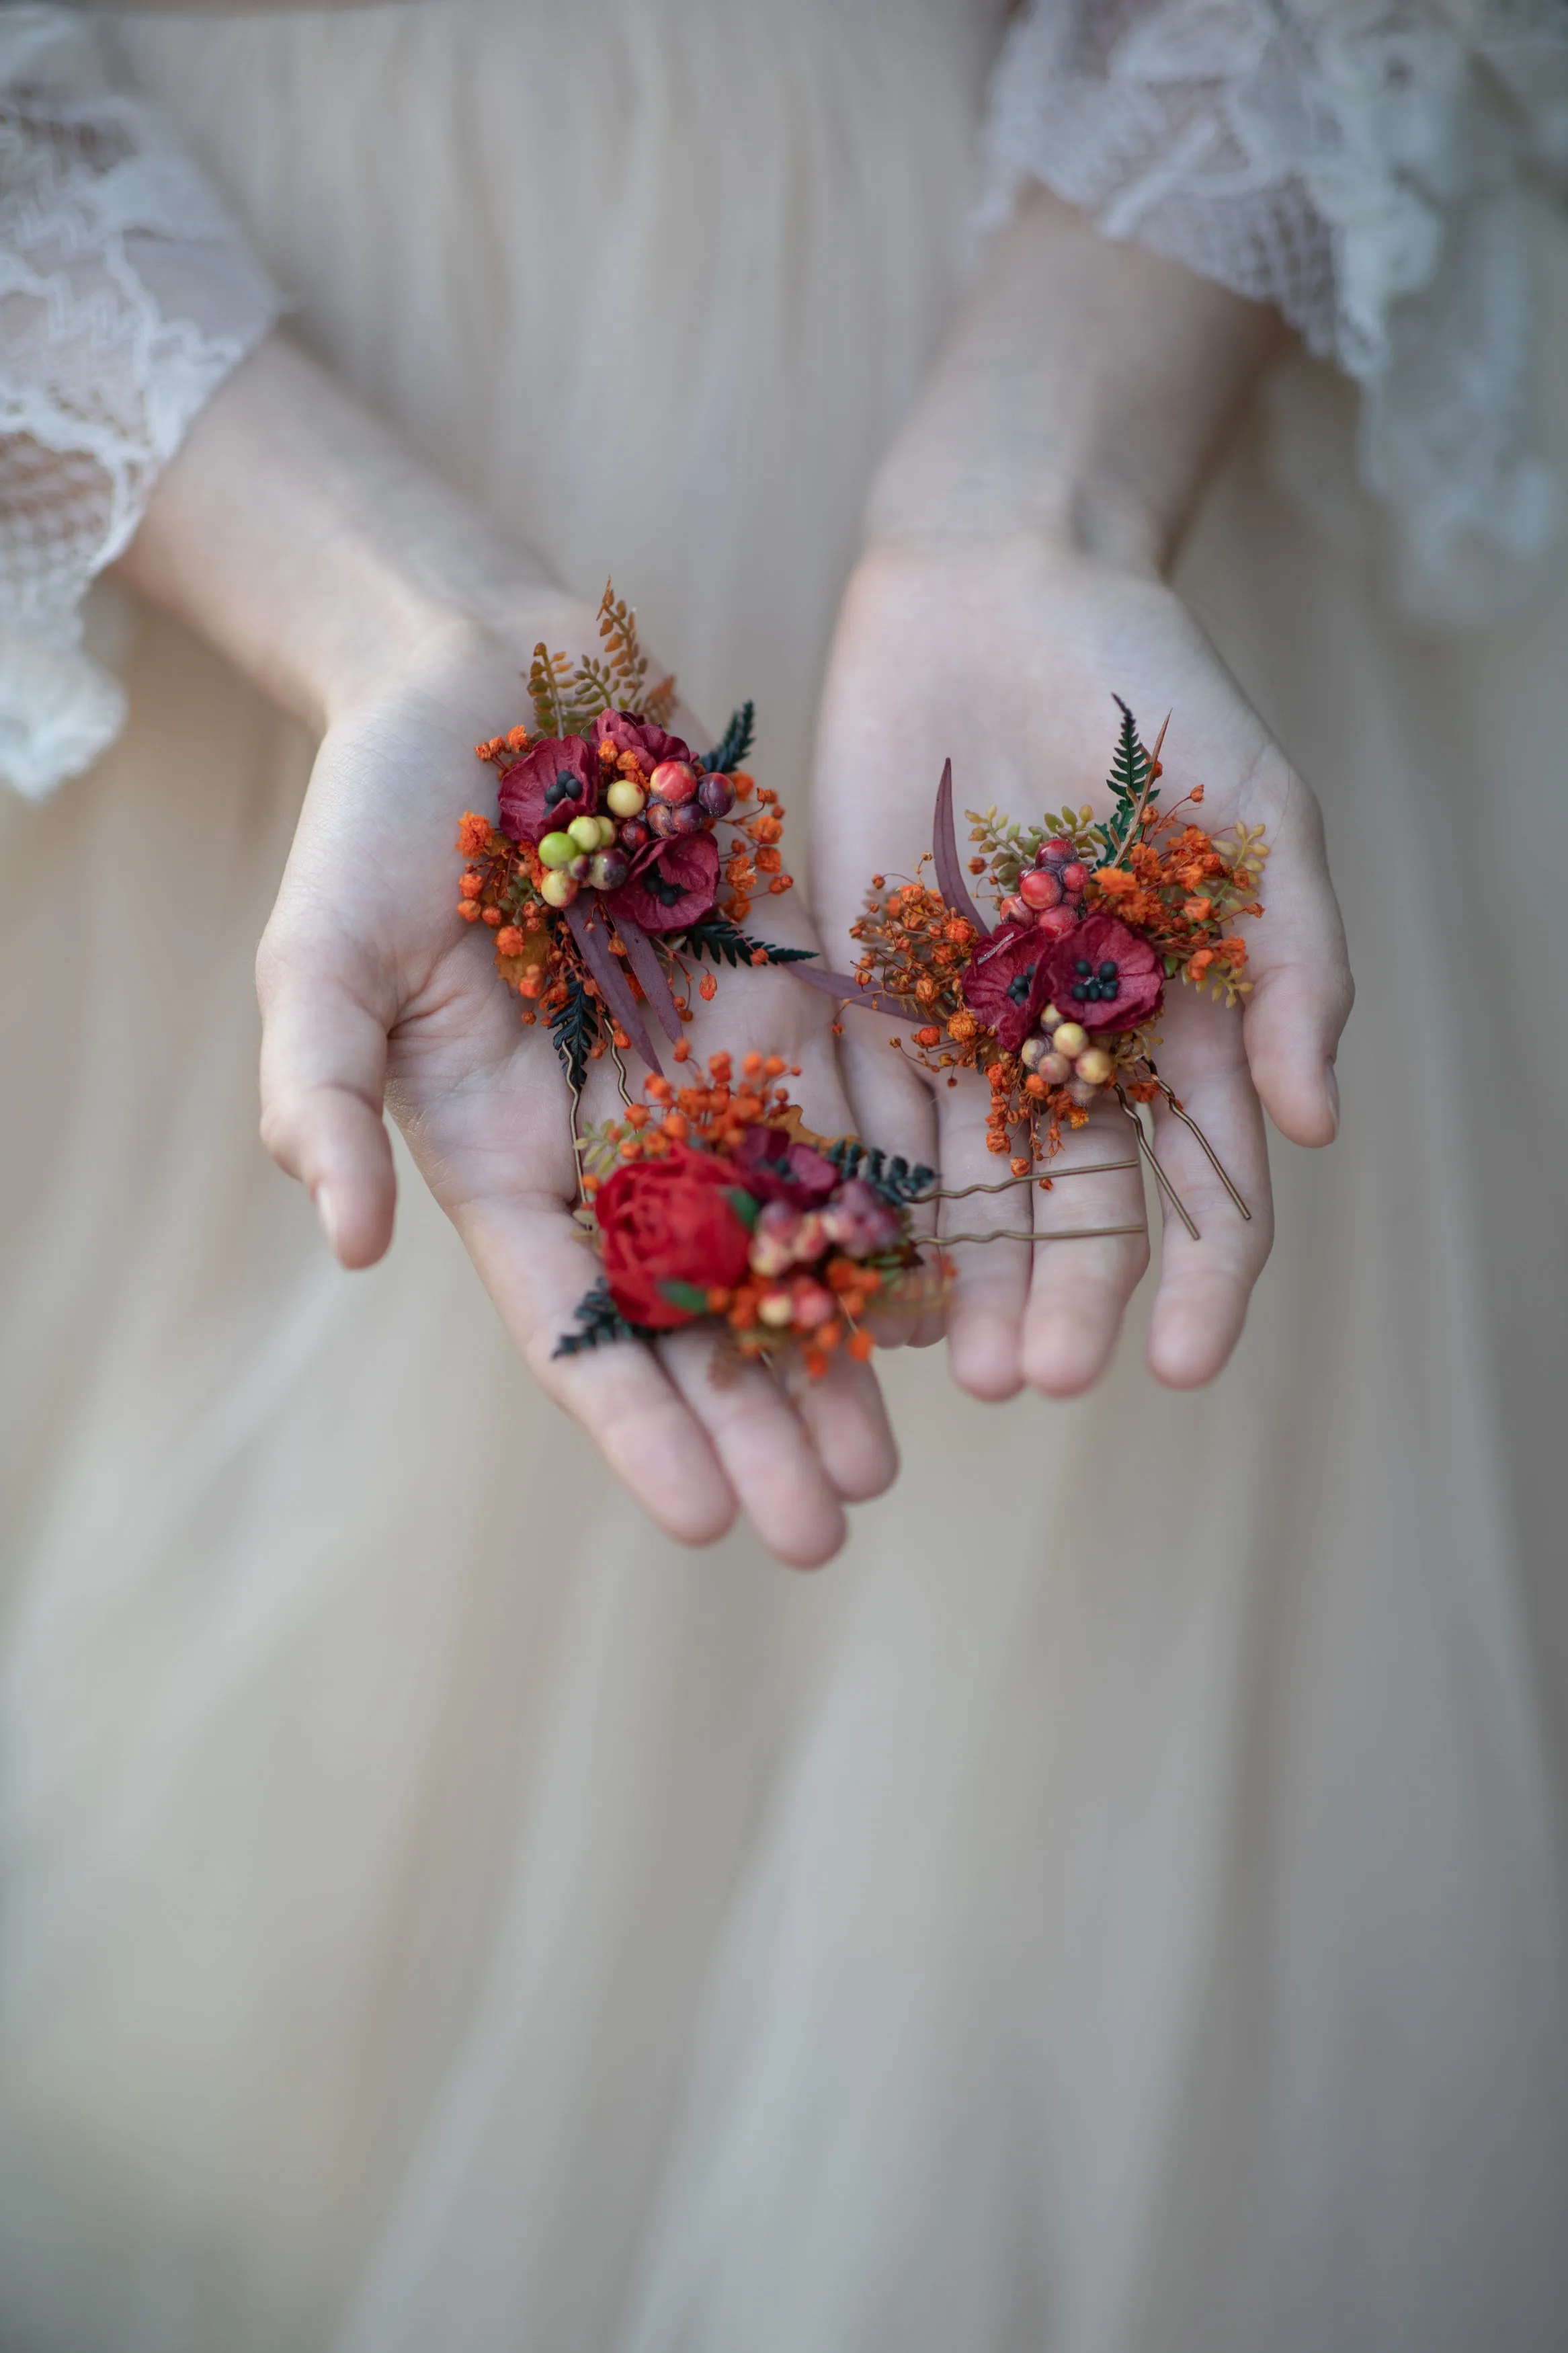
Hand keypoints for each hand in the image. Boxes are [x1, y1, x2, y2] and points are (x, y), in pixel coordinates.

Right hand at [253, 613, 897, 1565]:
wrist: (481, 678)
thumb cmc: (373, 817)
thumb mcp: (317, 957)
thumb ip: (330, 1093)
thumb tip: (349, 1241)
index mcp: (500, 1156)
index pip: (576, 1323)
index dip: (636, 1426)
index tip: (700, 1528)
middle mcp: (610, 1140)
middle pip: (694, 1310)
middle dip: (755, 1421)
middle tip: (828, 1529)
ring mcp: (702, 1076)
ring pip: (781, 1239)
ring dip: (831, 1347)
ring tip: (890, 1455)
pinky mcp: (780, 1002)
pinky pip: (846, 1120)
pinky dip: (888, 1208)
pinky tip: (939, 1292)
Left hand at [813, 529, 1351, 1400]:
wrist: (1002, 587)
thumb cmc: (1157, 699)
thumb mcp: (1260, 818)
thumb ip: (1290, 966)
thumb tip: (1313, 1127)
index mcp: (1180, 1029)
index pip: (1204, 1192)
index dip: (1198, 1286)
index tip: (1177, 1367)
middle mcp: (1072, 1054)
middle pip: (1077, 1212)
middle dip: (1065, 1303)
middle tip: (1037, 1379)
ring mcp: (965, 1028)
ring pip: (968, 1187)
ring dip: (965, 1279)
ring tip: (956, 1367)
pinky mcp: (865, 988)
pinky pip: (863, 1102)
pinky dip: (864, 1181)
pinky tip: (857, 1258)